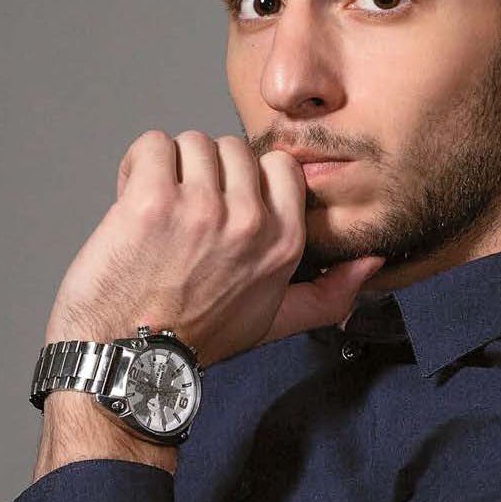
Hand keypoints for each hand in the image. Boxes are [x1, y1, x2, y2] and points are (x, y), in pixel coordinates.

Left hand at [45, 130, 384, 363]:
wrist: (130, 358)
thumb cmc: (195, 337)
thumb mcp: (273, 319)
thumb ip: (327, 293)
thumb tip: (370, 264)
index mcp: (284, 243)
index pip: (279, 165)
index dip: (244, 180)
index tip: (222, 207)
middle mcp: (250, 222)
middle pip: (232, 148)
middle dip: (204, 174)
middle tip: (183, 218)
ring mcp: (202, 208)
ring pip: (191, 143)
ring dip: (169, 170)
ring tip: (157, 213)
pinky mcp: (153, 200)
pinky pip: (152, 145)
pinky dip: (136, 167)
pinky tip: (132, 203)